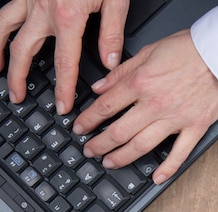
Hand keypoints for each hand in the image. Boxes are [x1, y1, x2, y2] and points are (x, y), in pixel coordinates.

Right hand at [0, 0, 128, 113]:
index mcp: (68, 17)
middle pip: (25, 52)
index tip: (62, 106)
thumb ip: (112, 33)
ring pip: (3, 28)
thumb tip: (110, 62)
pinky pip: (4, 11)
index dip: (63, 89)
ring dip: (0, 53)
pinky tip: (0, 36)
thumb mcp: (116, 0)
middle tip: (19, 97)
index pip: (65, 64)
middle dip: (21, 78)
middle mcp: (42, 10)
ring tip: (0, 71)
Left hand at [77, 30, 217, 184]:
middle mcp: (155, 104)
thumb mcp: (150, 50)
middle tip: (90, 150)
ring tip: (110, 162)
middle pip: (118, 131)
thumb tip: (101, 86)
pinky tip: (156, 178)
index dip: (88, 120)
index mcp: (141, 82)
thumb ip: (123, 71)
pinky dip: (167, 168)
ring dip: (121, 157)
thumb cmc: (192, 49)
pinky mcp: (195, 127)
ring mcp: (176, 119)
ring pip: (141, 145)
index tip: (80, 127)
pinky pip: (179, 153)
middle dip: (99, 144)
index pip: (105, 106)